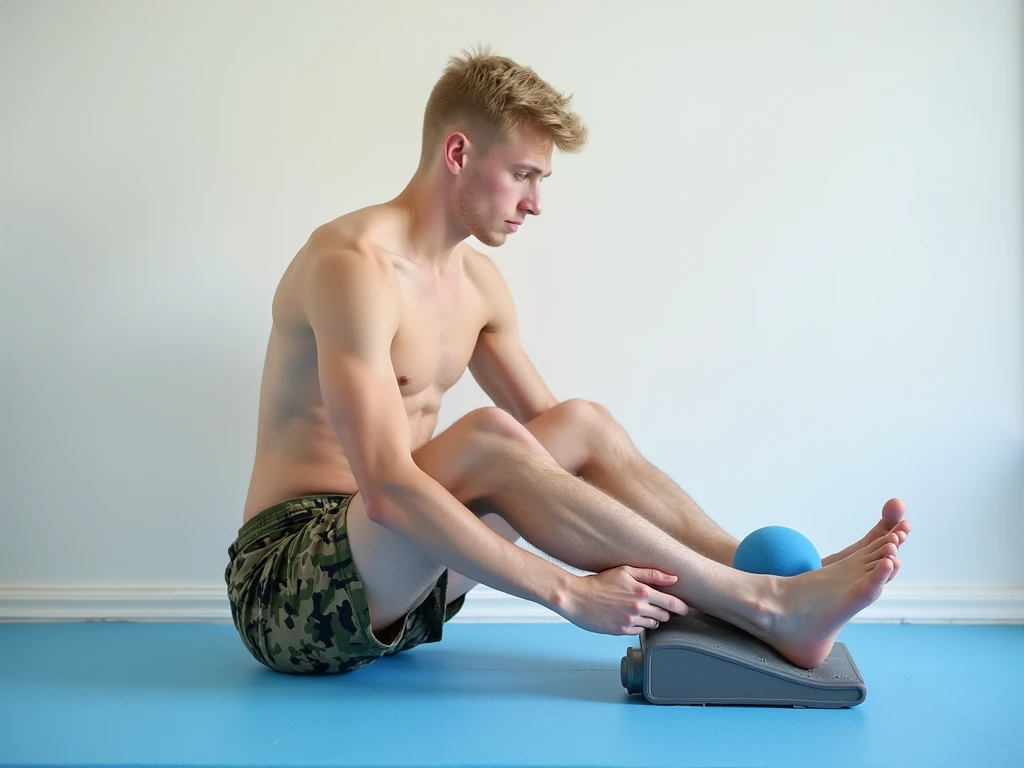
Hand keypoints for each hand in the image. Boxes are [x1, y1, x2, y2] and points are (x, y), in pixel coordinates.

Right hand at [559, 565, 688, 634]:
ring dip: (651, 618)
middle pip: (664, 615)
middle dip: (664, 611)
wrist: (577, 597)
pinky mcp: (621, 631)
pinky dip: (638, 625)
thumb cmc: (599, 582)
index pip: (672, 603)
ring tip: (639, 609)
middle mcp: (638, 608)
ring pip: (653, 624)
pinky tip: (629, 616)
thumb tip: (673, 578)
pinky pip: (639, 631)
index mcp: (642, 592)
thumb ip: (651, 574)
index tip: (684, 608)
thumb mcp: (625, 571)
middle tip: (656, 605)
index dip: (681, 607)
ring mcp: (630, 621)